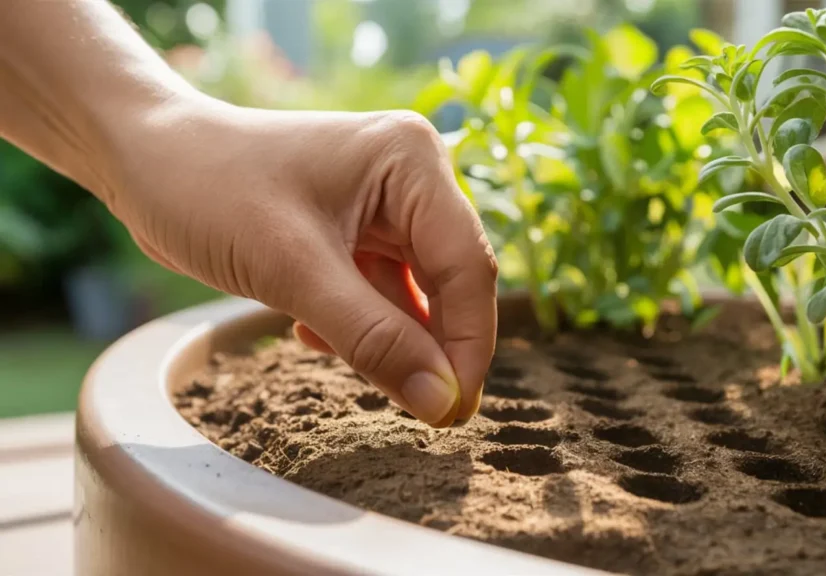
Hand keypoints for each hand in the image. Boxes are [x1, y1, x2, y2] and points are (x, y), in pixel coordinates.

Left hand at [107, 97, 497, 427]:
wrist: (144, 161)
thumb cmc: (210, 190)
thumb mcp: (292, 270)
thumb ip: (373, 338)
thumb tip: (442, 403)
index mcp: (412, 160)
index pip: (467, 265)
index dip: (469, 343)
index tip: (452, 411)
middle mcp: (413, 178)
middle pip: (450, 283)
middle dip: (428, 346)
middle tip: (415, 411)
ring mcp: (389, 207)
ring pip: (417, 298)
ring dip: (383, 337)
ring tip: (325, 344)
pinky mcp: (362, 234)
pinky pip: (383, 298)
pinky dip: (356, 326)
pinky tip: (307, 328)